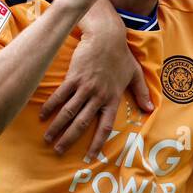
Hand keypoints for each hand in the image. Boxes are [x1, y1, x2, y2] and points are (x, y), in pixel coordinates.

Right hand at [41, 25, 152, 157]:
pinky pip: (60, 95)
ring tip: (48, 139)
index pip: (105, 127)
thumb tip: (150, 109)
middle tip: (59, 151)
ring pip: (68, 112)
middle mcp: (98, 97)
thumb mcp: (135, 74)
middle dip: (69, 139)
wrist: (106, 36)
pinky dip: (51, 106)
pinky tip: (43, 116)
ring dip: (57, 127)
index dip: (97, 143)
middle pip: (81, 123)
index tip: (89, 157)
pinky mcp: (73, 77)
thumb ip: (142, 93)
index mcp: (112, 99)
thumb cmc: (121, 54)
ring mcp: (85, 87)